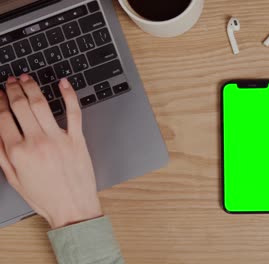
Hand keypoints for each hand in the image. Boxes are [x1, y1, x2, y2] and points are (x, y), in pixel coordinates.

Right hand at [0, 75, 101, 228]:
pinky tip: (63, 83)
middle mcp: (37, 142)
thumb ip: (2, 154)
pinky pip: (73, 111)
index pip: (3, 118)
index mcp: (18, 152)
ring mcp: (59, 138)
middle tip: (10, 81)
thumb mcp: (15, 179)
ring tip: (26, 78)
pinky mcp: (77, 139)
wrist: (73, 207)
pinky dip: (69, 95)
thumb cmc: (45, 196)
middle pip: (20, 106)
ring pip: (42, 104)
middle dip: (13, 89)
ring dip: (32, 87)